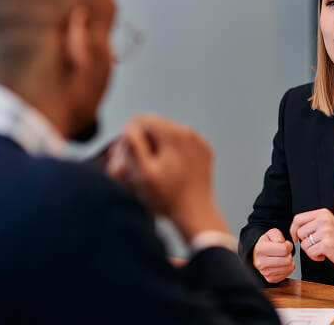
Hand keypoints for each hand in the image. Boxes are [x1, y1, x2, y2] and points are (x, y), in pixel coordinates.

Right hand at [107, 113, 228, 240]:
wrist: (196, 214)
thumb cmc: (167, 197)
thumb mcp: (142, 174)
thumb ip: (133, 146)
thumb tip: (130, 127)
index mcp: (173, 134)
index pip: (141, 119)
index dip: (129, 136)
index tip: (129, 156)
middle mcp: (189, 132)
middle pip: (156, 125)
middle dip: (145, 141)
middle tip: (140, 165)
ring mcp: (199, 141)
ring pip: (169, 134)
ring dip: (159, 146)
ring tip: (156, 170)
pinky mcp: (204, 151)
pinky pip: (183, 144)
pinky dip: (174, 153)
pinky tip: (171, 172)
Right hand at [253, 228, 294, 282]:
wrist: (259, 254)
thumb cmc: (267, 243)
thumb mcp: (271, 233)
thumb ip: (278, 236)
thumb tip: (282, 244)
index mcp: (261, 249)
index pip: (284, 249)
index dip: (288, 245)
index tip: (285, 244)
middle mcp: (261, 263)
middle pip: (288, 260)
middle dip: (289, 254)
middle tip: (284, 252)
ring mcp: (266, 273)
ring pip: (289, 268)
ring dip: (289, 261)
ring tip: (282, 257)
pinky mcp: (271, 279)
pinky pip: (287, 274)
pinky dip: (287, 268)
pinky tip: (281, 264)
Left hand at [289, 208, 333, 270]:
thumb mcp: (327, 224)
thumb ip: (313, 223)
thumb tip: (294, 229)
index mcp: (323, 213)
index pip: (298, 218)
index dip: (293, 229)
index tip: (296, 237)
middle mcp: (324, 220)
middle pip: (299, 232)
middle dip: (305, 242)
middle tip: (316, 245)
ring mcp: (326, 231)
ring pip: (304, 243)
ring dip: (310, 251)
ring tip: (322, 250)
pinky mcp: (327, 244)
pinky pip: (310, 252)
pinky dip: (315, 257)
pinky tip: (324, 255)